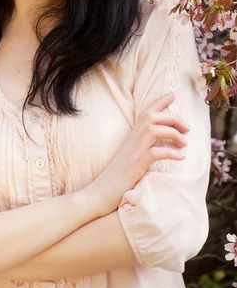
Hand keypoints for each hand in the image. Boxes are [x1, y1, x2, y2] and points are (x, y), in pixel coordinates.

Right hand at [82, 93, 190, 219]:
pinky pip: (153, 153)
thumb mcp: (131, 157)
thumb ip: (142, 146)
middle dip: (173, 117)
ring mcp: (132, 152)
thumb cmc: (117, 177)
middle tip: (187, 128)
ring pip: (152, 129)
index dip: (160, 101)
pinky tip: (180, 157)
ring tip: (184, 143)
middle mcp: (131, 140)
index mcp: (132, 137)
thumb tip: (161, 142)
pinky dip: (169, 152)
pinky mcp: (134, 166)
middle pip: (151, 116)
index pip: (146, 113)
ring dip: (172, 132)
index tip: (173, 95)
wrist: (99, 193)